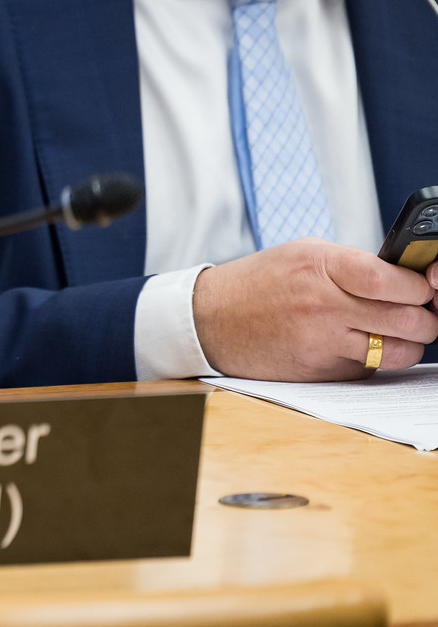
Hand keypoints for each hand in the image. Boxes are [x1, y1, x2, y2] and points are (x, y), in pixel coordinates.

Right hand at [193, 239, 435, 378]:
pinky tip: (351, 344)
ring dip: (407, 343)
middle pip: (411, 321)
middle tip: (417, 311)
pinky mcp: (321, 371)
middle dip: (424, 317)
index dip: (420, 287)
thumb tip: (407, 280)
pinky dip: (372, 359)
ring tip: (390, 331)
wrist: (209, 319)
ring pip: (401, 352)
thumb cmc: (259, 282)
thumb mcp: (303, 255)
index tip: (422, 286)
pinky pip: (371, 369)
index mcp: (321, 266)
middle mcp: (323, 305)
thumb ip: (354, 265)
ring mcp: (322, 342)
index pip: (395, 282)